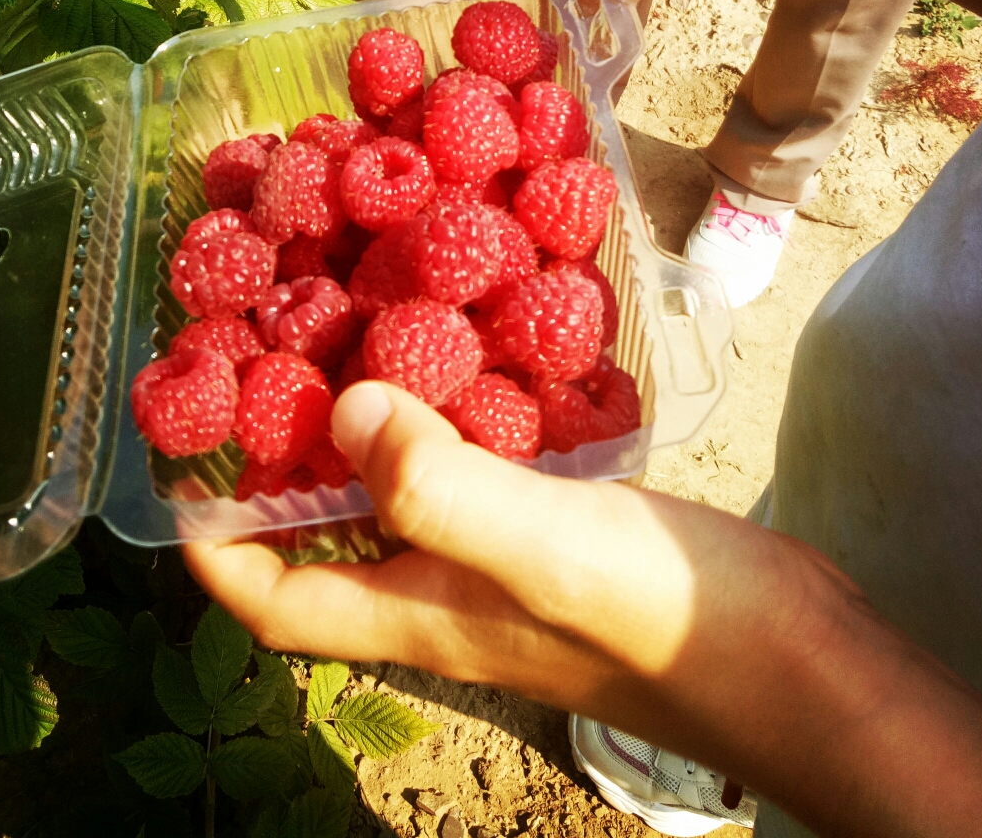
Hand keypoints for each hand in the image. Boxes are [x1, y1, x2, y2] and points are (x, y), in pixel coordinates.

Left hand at [184, 383, 830, 744]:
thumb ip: (439, 486)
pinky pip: (476, 458)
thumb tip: (339, 410)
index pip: (273, 598)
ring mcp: (502, 560)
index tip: (179, 456)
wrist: (802, 661)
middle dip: (276, 455)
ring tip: (350, 319)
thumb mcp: (543, 545)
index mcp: (416, 610)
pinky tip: (472, 340)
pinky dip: (455, 404)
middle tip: (260, 347)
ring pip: (399, 488)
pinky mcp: (557, 524)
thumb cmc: (665, 614)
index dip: (211, 542)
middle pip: (324, 534)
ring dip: (363, 419)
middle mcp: (442, 590)